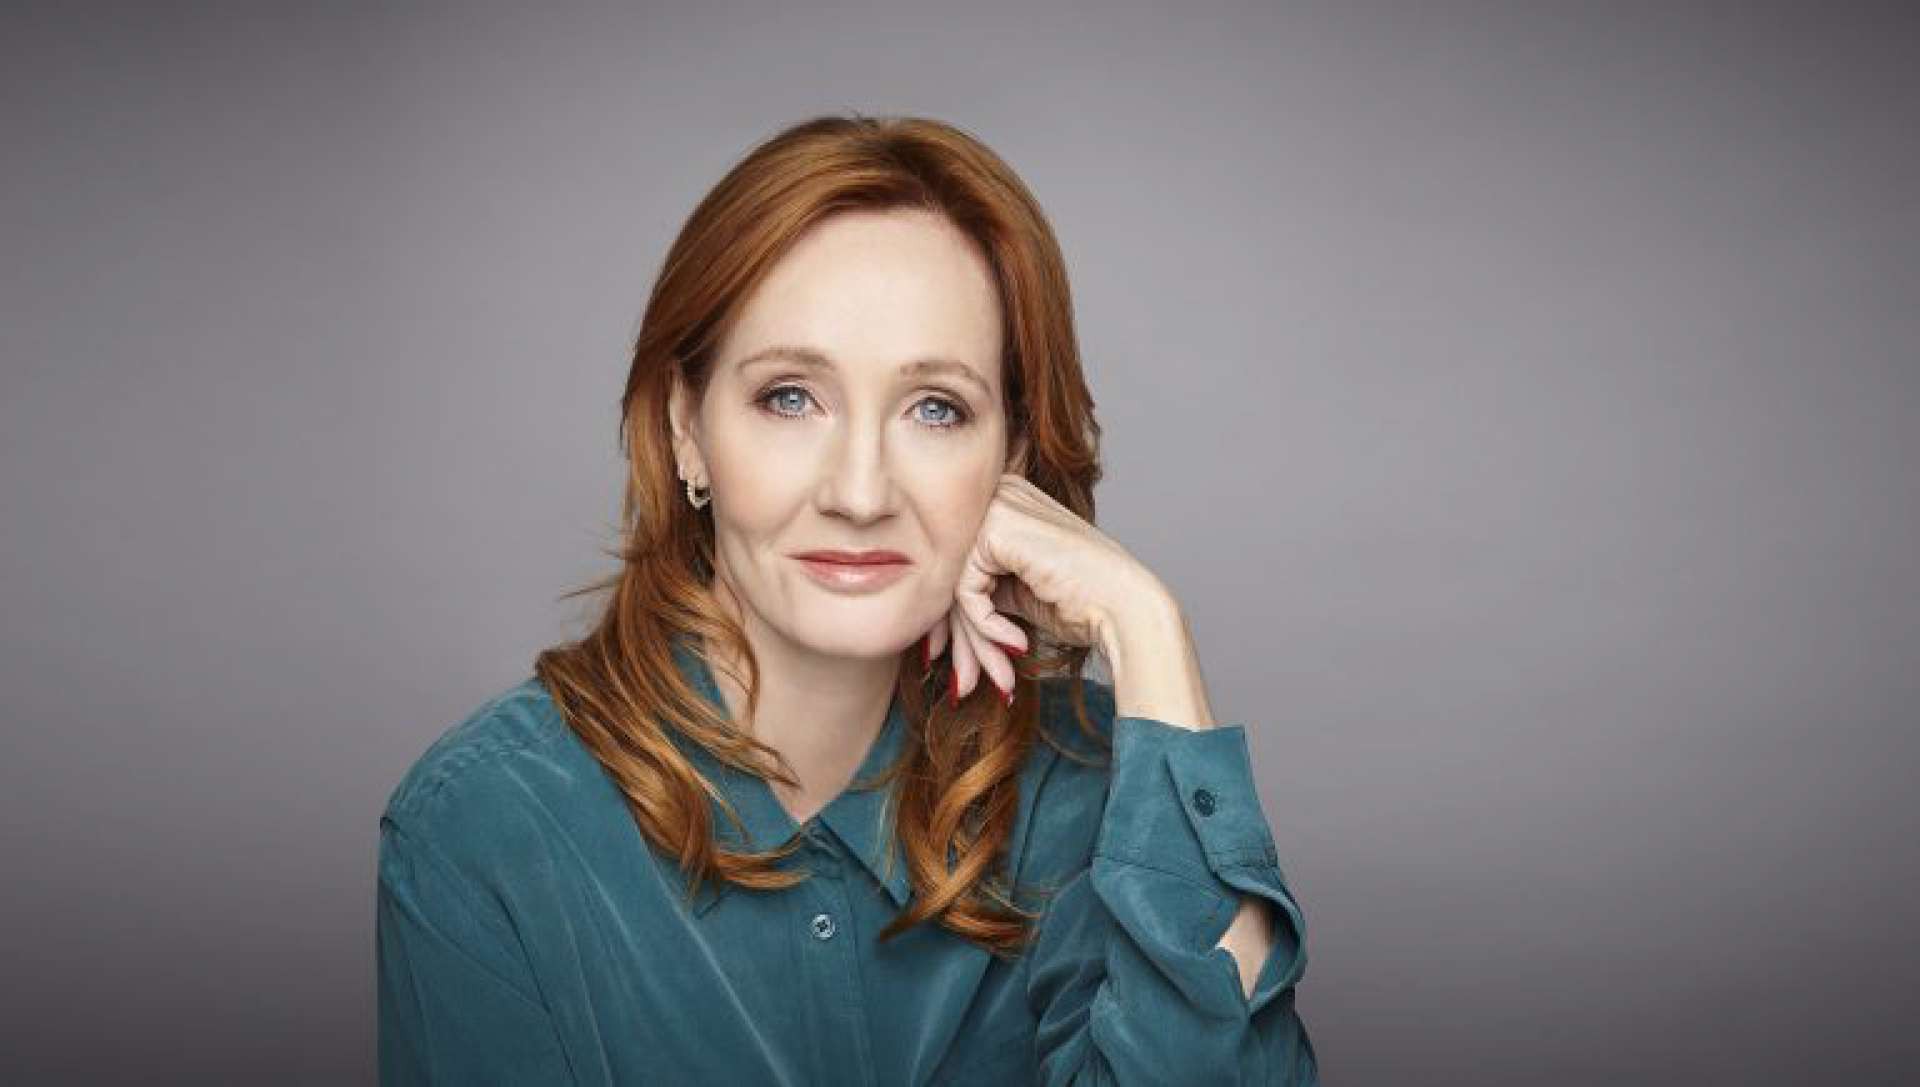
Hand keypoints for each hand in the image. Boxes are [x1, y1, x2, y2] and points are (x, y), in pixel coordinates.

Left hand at [923, 473, 1166, 703]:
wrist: (1127, 609)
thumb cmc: (1084, 602)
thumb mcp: (1019, 590)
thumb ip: (980, 587)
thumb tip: (934, 621)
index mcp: (1008, 499)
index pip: (961, 563)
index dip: (957, 620)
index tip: (962, 665)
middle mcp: (1000, 493)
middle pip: (954, 573)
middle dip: (960, 637)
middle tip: (965, 684)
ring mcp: (998, 506)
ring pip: (955, 586)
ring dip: (973, 641)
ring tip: (994, 675)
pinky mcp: (996, 530)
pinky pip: (966, 592)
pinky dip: (987, 627)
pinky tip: (1017, 643)